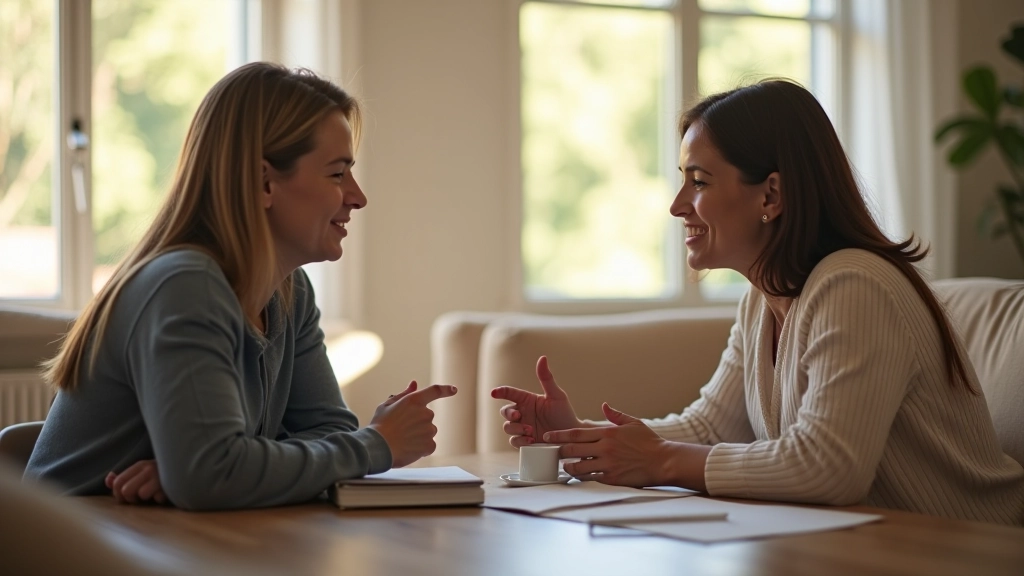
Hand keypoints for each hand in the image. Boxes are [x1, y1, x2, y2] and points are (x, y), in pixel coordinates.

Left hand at [105, 459, 167, 504]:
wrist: (187, 468)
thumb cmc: (161, 475)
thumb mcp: (141, 473)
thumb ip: (123, 477)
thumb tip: (109, 479)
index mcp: (139, 466)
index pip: (117, 483)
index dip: (118, 495)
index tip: (127, 498)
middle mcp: (148, 468)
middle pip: (126, 490)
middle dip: (130, 499)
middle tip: (140, 498)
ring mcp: (159, 476)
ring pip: (141, 494)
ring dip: (146, 499)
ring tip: (153, 495)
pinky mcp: (170, 484)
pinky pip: (158, 498)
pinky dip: (160, 499)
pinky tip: (165, 494)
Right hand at [369, 380, 457, 467]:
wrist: (378, 448)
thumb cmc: (380, 426)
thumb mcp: (387, 405)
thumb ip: (404, 394)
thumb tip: (414, 384)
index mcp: (414, 400)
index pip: (435, 391)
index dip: (446, 389)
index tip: (454, 390)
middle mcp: (425, 413)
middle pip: (427, 416)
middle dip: (418, 421)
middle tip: (401, 429)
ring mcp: (429, 429)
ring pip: (428, 431)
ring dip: (419, 435)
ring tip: (403, 440)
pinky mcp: (430, 445)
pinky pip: (430, 445)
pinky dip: (422, 448)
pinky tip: (409, 449)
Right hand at [490, 356, 584, 447]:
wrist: (571, 436)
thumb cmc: (564, 413)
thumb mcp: (557, 395)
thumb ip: (547, 378)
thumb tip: (542, 358)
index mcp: (527, 400)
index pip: (510, 393)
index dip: (500, 392)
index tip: (494, 393)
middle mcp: (522, 413)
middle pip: (504, 412)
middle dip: (508, 413)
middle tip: (518, 416)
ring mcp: (522, 427)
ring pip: (507, 427)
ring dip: (516, 428)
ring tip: (530, 430)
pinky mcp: (524, 441)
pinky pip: (513, 441)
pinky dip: (519, 440)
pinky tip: (530, 440)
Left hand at [545, 403, 709, 489]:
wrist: (663, 460)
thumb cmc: (649, 442)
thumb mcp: (633, 423)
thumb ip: (616, 415)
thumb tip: (604, 405)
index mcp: (607, 433)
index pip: (575, 433)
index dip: (558, 435)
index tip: (548, 436)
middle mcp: (605, 448)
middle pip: (572, 450)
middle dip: (560, 451)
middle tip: (554, 452)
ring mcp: (608, 464)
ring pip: (578, 467)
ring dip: (568, 467)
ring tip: (566, 466)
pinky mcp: (612, 478)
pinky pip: (590, 479)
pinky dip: (582, 477)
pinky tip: (580, 476)